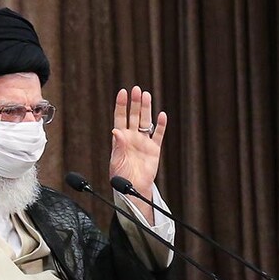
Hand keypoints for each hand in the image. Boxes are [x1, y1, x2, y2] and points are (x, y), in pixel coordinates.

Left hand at [108, 86, 167, 220]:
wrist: (134, 190)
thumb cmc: (121, 177)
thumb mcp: (117, 160)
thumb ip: (118, 145)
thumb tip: (116, 131)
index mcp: (120, 138)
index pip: (121, 117)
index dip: (122, 105)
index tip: (123, 92)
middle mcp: (132, 137)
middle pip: (134, 116)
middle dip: (135, 103)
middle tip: (137, 89)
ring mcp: (143, 142)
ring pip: (146, 122)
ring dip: (146, 109)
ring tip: (147, 95)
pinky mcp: (154, 150)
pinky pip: (158, 135)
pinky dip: (161, 126)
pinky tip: (162, 115)